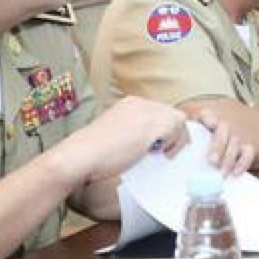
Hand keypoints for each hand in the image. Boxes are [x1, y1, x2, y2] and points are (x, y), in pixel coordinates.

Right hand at [55, 96, 188, 183]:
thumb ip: (133, 133)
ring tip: (164, 154)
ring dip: (176, 138)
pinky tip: (162, 154)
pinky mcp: (152, 125)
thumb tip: (151, 144)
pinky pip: (177, 128)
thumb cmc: (93, 153)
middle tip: (167, 152)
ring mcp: (146, 112)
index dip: (165, 129)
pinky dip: (175, 142)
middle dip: (174, 133)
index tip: (162, 145)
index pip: (159, 111)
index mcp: (129, 104)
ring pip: (178, 119)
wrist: (80, 155)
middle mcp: (139, 103)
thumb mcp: (116, 135)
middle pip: (171, 113)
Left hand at [187, 107, 256, 178]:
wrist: (239, 133)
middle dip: (219, 147)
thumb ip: (187, 136)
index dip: (209, 118)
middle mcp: (224, 127)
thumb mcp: (197, 133)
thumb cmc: (208, 139)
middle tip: (212, 161)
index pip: (208, 115)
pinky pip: (248, 153)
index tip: (211, 124)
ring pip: (235, 144)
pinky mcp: (247, 146)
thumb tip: (169, 146)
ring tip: (221, 173)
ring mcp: (237, 136)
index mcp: (209, 121)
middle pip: (223, 132)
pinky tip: (235, 173)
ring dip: (229, 159)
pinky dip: (242, 164)